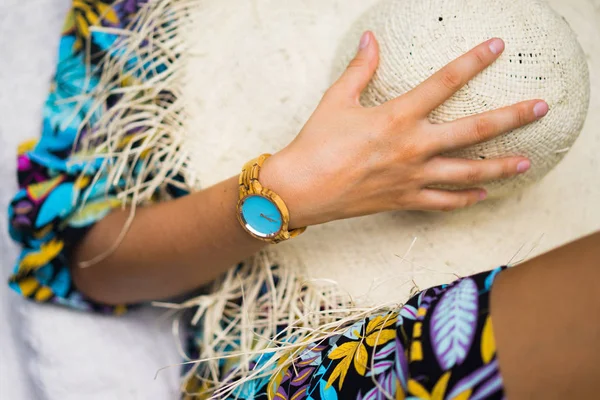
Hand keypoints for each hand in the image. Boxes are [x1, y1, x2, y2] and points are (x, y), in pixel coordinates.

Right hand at [261, 32, 548, 228]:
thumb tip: (370, 38)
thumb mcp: (337, 99)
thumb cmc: (316, 142)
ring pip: (467, 173)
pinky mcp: (404, 199)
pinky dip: (464, 200)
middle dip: (512, 117)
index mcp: (398, 116)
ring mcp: (412, 177)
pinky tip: (482, 195)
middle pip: (474, 131)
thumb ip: (360, 68)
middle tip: (541, 108)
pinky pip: (443, 203)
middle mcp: (413, 147)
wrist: (300, 189)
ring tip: (525, 161)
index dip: (474, 61)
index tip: (497, 47)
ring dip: (499, 166)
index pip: (445, 82)